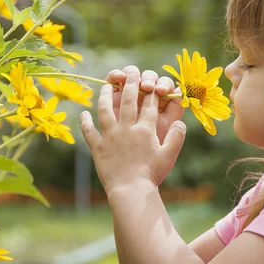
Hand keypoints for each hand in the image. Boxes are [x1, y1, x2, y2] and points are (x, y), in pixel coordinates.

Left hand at [80, 66, 186, 192]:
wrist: (131, 191)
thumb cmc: (152, 175)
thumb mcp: (169, 155)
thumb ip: (176, 136)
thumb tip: (180, 122)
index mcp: (145, 130)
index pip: (149, 104)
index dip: (150, 91)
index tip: (150, 81)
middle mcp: (127, 129)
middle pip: (128, 100)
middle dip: (130, 83)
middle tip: (130, 72)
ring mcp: (110, 137)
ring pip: (106, 110)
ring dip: (105, 96)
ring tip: (105, 86)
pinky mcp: (98, 148)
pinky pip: (89, 132)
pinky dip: (85, 122)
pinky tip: (83, 113)